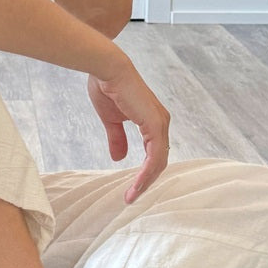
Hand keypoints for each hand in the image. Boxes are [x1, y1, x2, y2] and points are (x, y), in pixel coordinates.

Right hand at [87, 60, 170, 203]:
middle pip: (158, 161)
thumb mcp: (111, 120)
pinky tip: (137, 184)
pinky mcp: (154, 125)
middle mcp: (160, 123)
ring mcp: (159, 124)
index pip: (154, 154)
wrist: (107, 69)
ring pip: (158, 162)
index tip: (131, 189)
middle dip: (146, 182)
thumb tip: (118, 157)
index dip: (144, 173)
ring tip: (131, 196)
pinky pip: (154, 156)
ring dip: (145, 181)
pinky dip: (146, 173)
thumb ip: (117, 138)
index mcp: (152, 121)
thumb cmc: (108, 87)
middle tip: (131, 197)